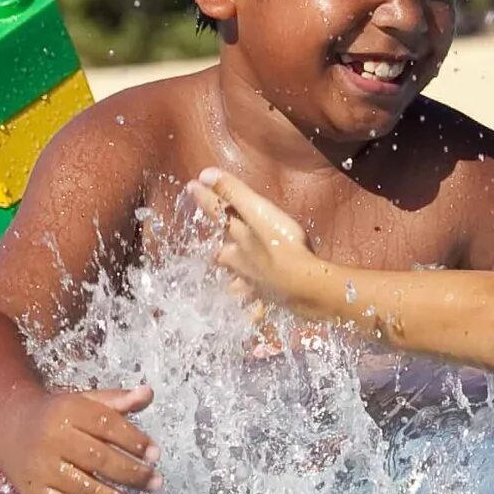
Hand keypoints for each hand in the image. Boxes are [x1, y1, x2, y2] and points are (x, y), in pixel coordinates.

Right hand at [0, 387, 158, 493]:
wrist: (8, 426)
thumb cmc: (57, 415)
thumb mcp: (84, 401)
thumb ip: (117, 400)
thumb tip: (148, 393)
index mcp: (70, 412)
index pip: (107, 425)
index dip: (134, 441)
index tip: (156, 455)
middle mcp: (54, 440)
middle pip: (99, 460)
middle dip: (132, 475)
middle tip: (156, 484)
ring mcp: (43, 470)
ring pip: (86, 491)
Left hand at [193, 168, 336, 315]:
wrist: (302, 285)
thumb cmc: (283, 244)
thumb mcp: (258, 211)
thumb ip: (233, 192)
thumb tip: (203, 174)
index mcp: (237, 240)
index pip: (218, 214)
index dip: (206, 199)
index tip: (191, 186)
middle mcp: (241, 264)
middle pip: (224, 257)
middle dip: (219, 252)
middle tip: (215, 251)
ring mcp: (255, 285)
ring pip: (237, 286)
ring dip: (232, 285)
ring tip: (231, 286)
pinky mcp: (271, 300)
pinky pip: (258, 310)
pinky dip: (253, 313)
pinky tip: (252, 318)